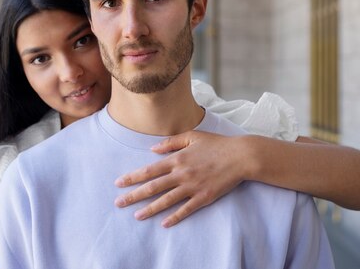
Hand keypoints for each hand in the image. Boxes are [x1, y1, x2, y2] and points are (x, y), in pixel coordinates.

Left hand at [114, 130, 249, 227]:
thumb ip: (170, 143)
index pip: (149, 170)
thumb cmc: (216, 144)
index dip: (133, 177)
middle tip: (119, 203)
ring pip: (166, 201)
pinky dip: (174, 217)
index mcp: (177, 159)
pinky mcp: (204, 197)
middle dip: (134, 195)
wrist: (240, 156)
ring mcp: (192, 187)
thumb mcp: (192, 136)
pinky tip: (164, 223)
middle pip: (153, 187)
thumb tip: (152, 150)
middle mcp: (181, 174)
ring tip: (136, 215)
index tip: (119, 183)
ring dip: (150, 209)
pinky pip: (186, 209)